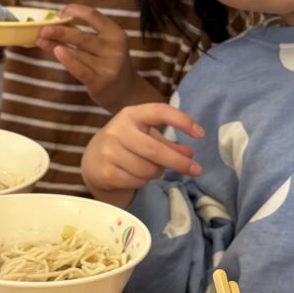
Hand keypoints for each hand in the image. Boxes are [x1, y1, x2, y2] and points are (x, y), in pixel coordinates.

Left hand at [37, 5, 160, 112]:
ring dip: (57, 45)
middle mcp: (114, 48)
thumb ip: (83, 34)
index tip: (59, 13)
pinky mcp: (100, 82)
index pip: (93, 15)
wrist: (125, 92)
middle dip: (60, 31)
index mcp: (115, 33)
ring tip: (41, 40)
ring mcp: (108, 66)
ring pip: (78, 53)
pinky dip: (67, 60)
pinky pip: (80, 69)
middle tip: (43, 29)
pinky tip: (56, 52)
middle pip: (82, 36)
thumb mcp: (103, 45)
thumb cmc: (109, 63)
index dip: (74, 11)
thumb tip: (56, 22)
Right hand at [81, 103, 203, 206]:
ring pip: (148, 169)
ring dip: (158, 172)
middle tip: (197, 170)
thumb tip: (190, 155)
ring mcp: (109, 151)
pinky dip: (144, 181)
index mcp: (132, 114)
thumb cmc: (126, 145)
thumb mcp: (145, 137)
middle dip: (179, 162)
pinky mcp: (106, 172)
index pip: (160, 111)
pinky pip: (138, 181)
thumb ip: (168, 143)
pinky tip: (137, 176)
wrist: (92, 161)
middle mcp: (118, 129)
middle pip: (155, 149)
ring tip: (153, 169)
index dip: (182, 120)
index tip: (200, 134)